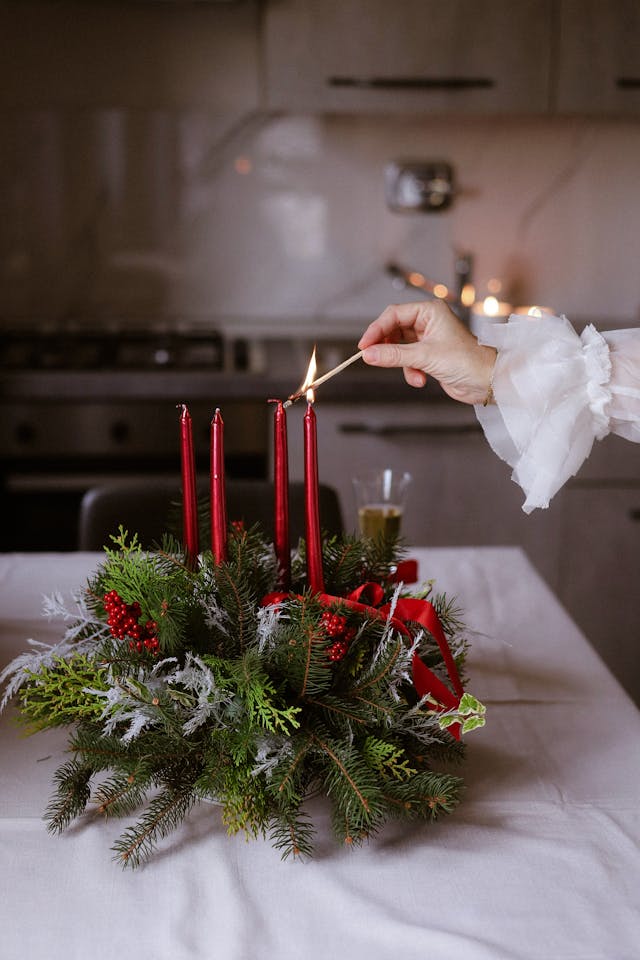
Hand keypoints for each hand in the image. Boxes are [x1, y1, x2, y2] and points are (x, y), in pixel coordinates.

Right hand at [358, 300, 495, 404]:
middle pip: (394, 330)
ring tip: (412, 373)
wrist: (487, 381)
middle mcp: (429, 321)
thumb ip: (393, 355)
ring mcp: (429, 338)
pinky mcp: (429, 355)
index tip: (364, 345)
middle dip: (387, 347)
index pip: (394, 314)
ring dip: (401, 363)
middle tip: (374, 358)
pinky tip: (421, 379)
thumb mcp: (425, 357)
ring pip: (399, 347)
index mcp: (430, 311)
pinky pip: (408, 360)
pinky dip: (410, 371)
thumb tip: (368, 355)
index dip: (376, 329)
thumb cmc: (467, 361)